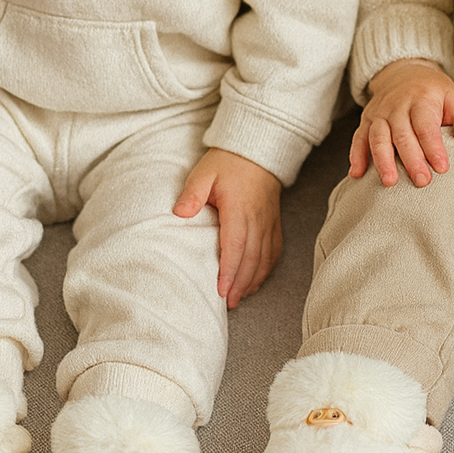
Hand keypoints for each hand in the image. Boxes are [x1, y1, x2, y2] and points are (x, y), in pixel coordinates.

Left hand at [173, 149, 282, 309]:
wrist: (257, 150)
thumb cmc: (227, 163)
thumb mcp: (204, 174)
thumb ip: (192, 194)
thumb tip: (180, 213)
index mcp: (239, 208)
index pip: (236, 245)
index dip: (230, 270)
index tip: (221, 289)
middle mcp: (258, 219)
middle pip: (251, 258)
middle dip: (240, 283)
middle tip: (227, 302)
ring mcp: (269, 222)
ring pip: (264, 258)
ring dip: (253, 280)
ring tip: (239, 297)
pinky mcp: (274, 223)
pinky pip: (273, 251)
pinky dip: (265, 270)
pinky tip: (255, 282)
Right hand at [349, 59, 453, 186]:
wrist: (403, 72)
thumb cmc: (432, 91)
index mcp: (421, 99)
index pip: (426, 127)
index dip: (433, 148)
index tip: (442, 168)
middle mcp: (397, 106)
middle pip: (402, 135)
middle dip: (411, 160)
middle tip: (421, 181)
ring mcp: (379, 114)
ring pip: (378, 138)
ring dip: (382, 161)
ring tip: (390, 182)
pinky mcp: (366, 121)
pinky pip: (358, 138)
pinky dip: (356, 156)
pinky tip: (357, 174)